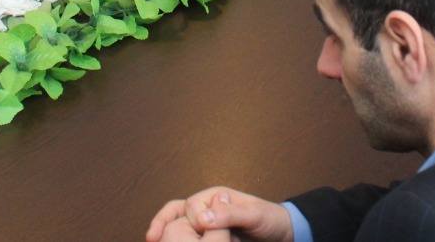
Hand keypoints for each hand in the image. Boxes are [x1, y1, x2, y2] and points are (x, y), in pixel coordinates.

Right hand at [146, 187, 292, 241]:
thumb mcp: (254, 216)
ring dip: (164, 230)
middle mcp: (207, 208)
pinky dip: (176, 239)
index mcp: (215, 197)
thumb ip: (230, 214)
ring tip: (152, 240)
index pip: (191, 205)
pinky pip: (188, 238)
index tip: (199, 231)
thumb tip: (201, 217)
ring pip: (177, 224)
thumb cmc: (270, 220)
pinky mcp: (208, 238)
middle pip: (177, 212)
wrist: (283, 234)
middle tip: (152, 238)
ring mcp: (206, 224)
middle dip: (163, 223)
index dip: (191, 219)